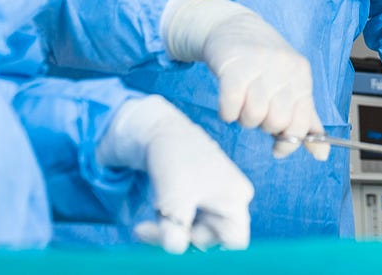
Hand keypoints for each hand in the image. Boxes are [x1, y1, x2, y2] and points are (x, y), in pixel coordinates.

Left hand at [96, 95, 253, 252]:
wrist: (159, 130)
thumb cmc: (173, 159)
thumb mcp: (173, 201)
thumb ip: (175, 234)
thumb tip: (176, 251)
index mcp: (236, 200)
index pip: (235, 243)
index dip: (210, 250)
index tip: (181, 244)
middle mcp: (232, 201)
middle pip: (209, 239)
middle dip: (178, 239)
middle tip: (145, 230)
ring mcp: (216, 199)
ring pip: (195, 232)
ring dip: (170, 231)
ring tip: (149, 217)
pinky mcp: (201, 197)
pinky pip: (188, 222)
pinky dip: (169, 222)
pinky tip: (156, 209)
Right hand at [161, 0, 328, 158]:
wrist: (234, 27)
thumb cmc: (264, 64)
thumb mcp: (291, 87)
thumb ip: (306, 121)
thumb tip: (322, 155)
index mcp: (301, 76)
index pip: (302, 123)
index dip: (289, 141)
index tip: (278, 143)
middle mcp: (284, 68)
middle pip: (277, 122)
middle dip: (264, 125)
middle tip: (257, 109)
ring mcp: (259, 65)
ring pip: (254, 116)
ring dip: (244, 119)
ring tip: (243, 103)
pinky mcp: (233, 65)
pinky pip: (231, 106)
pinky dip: (227, 113)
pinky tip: (229, 104)